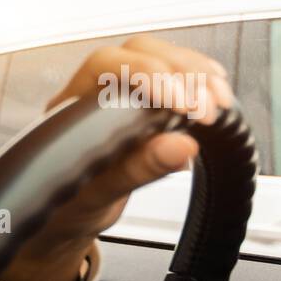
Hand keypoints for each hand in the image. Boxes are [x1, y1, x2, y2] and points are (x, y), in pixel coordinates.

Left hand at [0, 35, 235, 280]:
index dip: (147, 76)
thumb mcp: (98, 197)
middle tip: (207, 107)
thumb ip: (136, 170)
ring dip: (195, 74)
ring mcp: (117, 98)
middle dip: (180, 72)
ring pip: (157, 60)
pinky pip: (172, 78)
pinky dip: (199, 82)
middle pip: (136, 53)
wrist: (61, 226)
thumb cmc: (66, 210)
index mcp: (68, 111)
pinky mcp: (142, 107)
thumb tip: (182, 146)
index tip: (180, 102)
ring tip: (219, 100)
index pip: (105, 67)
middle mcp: (90, 96)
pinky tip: (216, 92)